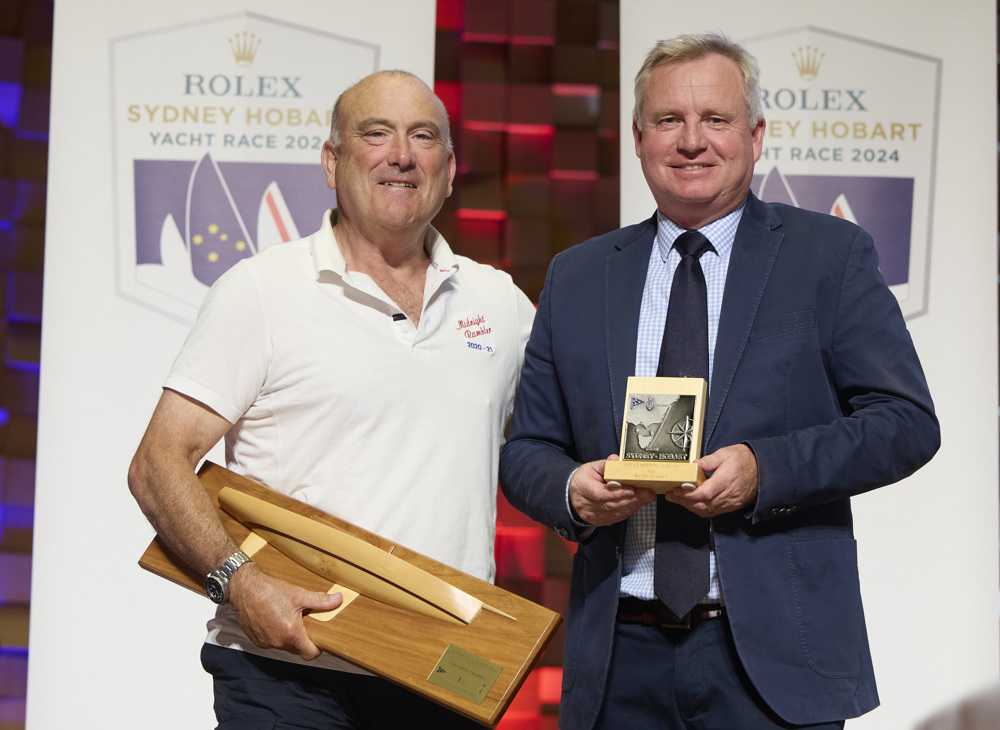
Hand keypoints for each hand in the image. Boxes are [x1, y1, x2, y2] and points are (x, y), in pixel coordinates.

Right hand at [228, 564, 342, 660]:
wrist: (244, 589)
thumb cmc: (270, 591)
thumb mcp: (299, 595)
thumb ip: (320, 600)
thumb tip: (338, 599)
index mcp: (291, 634)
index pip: (310, 654)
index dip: (317, 649)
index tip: (320, 639)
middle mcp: (278, 642)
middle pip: (297, 649)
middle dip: (303, 640)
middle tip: (306, 624)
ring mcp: (266, 643)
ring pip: (284, 645)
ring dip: (289, 637)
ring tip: (289, 619)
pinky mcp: (256, 641)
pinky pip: (271, 642)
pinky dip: (276, 635)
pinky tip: (276, 620)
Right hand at [569, 455, 655, 525]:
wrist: (574, 495)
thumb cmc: (584, 479)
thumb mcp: (591, 467)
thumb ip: (605, 464)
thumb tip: (616, 460)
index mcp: (583, 488)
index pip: (600, 494)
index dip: (617, 493)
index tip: (632, 489)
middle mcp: (587, 505)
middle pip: (611, 504)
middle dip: (632, 499)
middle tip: (647, 493)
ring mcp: (594, 516)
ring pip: (616, 512)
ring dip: (634, 504)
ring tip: (647, 496)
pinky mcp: (601, 521)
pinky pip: (618, 517)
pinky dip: (630, 509)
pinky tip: (638, 502)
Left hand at [664, 444, 758, 516]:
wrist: (764, 470)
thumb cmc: (746, 461)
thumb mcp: (727, 453)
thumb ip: (709, 460)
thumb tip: (695, 464)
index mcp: (727, 480)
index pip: (704, 493)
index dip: (687, 495)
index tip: (676, 490)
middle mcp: (729, 494)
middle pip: (702, 504)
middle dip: (684, 501)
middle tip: (671, 495)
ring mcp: (731, 503)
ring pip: (707, 511)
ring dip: (690, 506)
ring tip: (678, 499)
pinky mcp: (732, 506)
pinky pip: (713, 512)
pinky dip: (700, 509)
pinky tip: (692, 503)